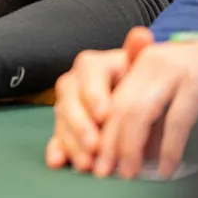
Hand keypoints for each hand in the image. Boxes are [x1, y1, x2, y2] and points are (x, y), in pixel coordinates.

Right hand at [47, 28, 147, 173]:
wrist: (132, 94)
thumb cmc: (137, 80)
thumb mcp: (141, 65)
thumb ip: (138, 53)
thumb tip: (142, 34)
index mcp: (94, 65)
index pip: (88, 72)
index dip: (94, 94)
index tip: (104, 115)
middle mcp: (75, 82)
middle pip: (69, 98)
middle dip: (80, 124)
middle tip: (94, 145)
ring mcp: (66, 105)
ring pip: (62, 119)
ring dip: (72, 141)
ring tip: (86, 163)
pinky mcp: (64, 125)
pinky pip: (55, 136)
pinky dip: (56, 149)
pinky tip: (57, 162)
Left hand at [94, 31, 197, 179]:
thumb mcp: (168, 85)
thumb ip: (150, 112)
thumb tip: (136, 151)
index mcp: (138, 63)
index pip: (112, 101)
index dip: (101, 132)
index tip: (94, 159)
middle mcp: (150, 63)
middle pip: (120, 107)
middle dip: (110, 143)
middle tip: (104, 171)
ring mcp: (172, 71)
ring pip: (140, 112)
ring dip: (131, 146)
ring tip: (129, 172)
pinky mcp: (196, 82)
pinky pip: (178, 120)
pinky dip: (170, 147)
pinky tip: (166, 166)